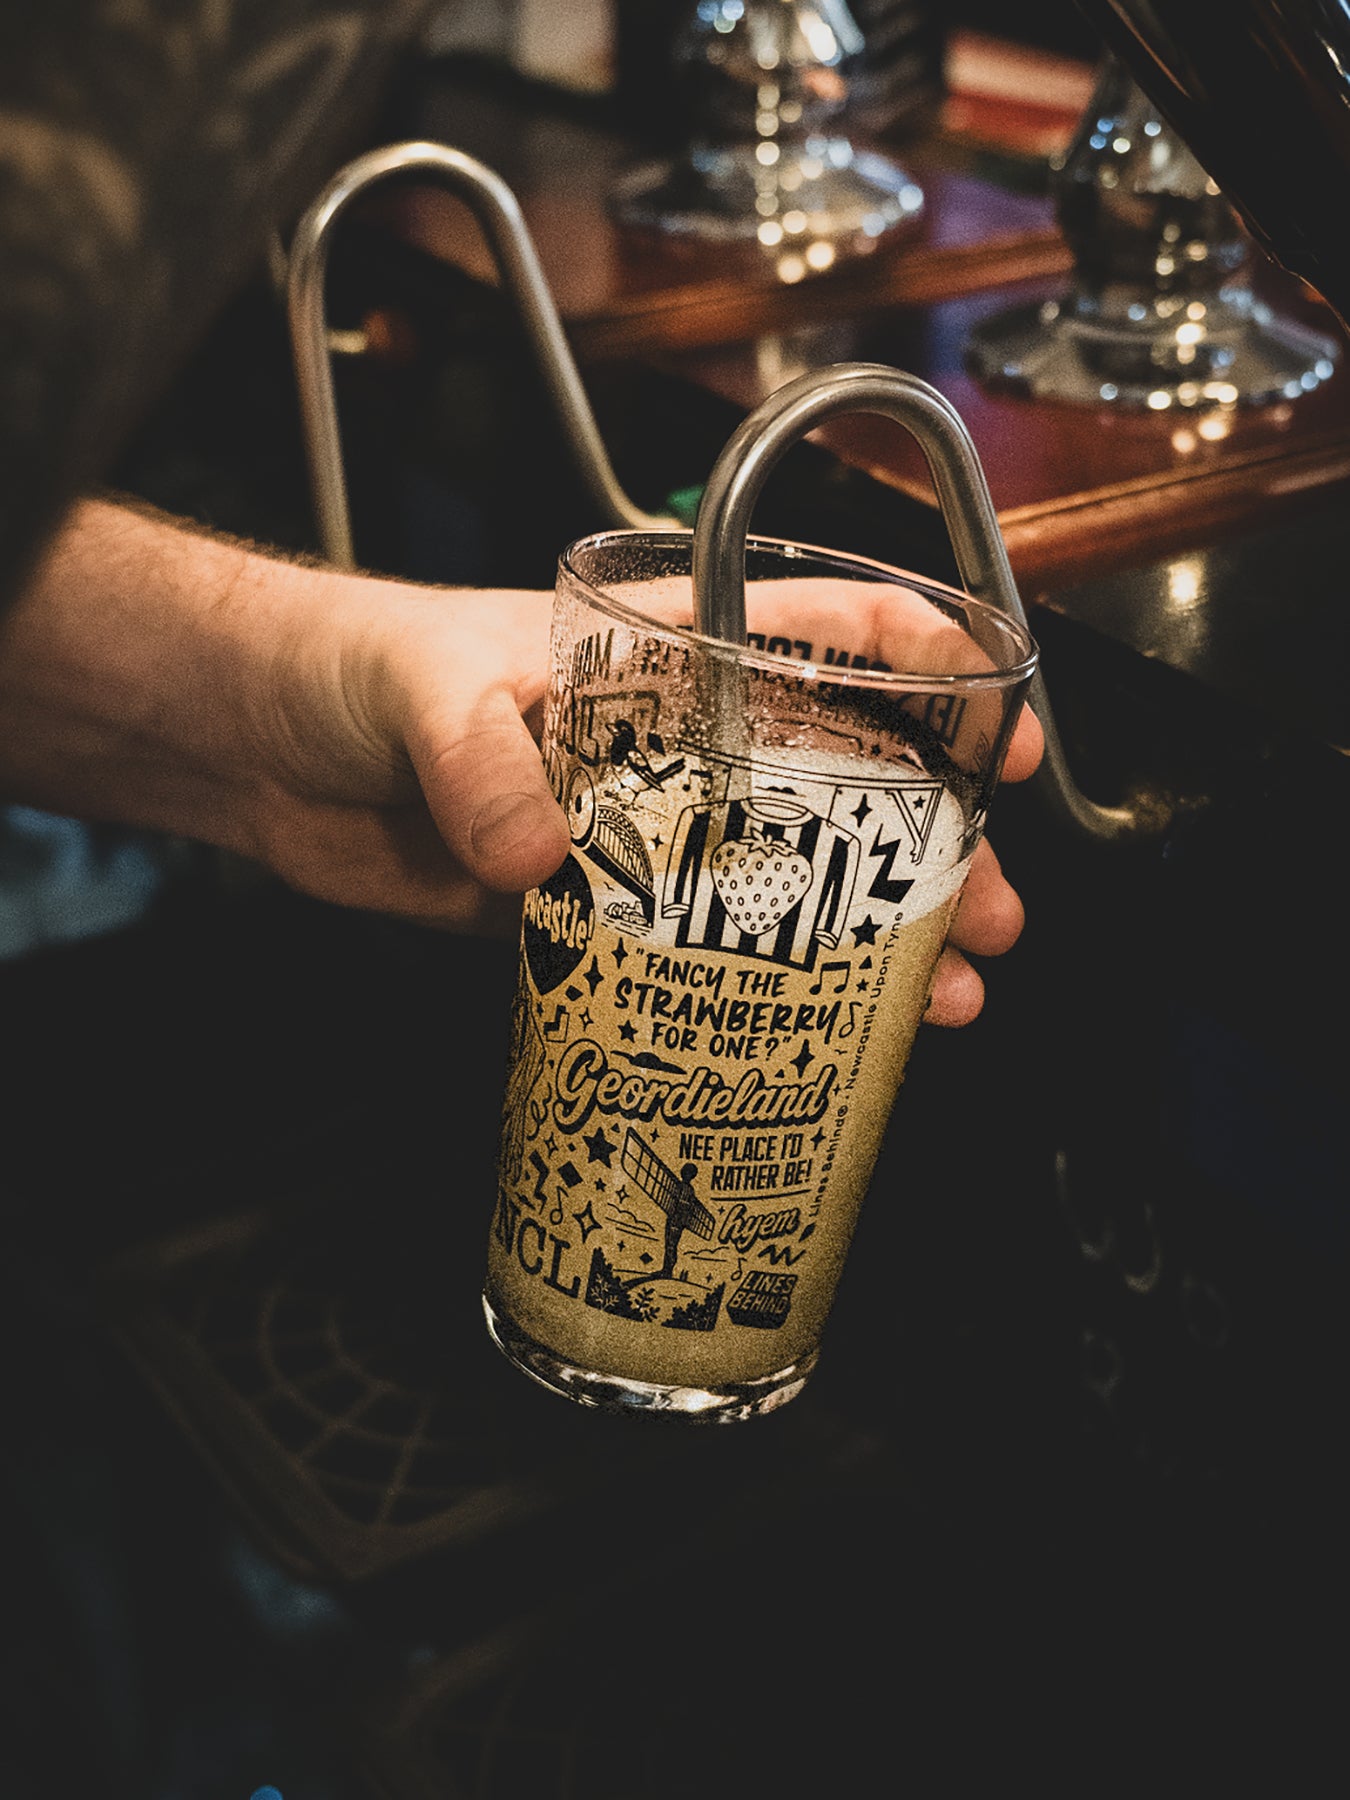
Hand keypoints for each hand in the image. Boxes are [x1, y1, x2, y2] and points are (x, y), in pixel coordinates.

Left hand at [0, 501, 1040, 1019]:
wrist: (262, 745)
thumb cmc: (350, 665)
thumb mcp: (427, 691)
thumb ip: (484, 763)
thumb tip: (539, 860)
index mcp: (661, 651)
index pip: (826, 635)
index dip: (932, 673)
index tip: (1002, 735)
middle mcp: (672, 740)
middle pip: (839, 781)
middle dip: (929, 844)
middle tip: (989, 909)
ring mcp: (636, 827)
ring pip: (784, 878)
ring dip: (870, 932)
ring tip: (943, 990)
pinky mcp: (584, 904)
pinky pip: (695, 948)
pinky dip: (758, 988)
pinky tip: (817, 1026)